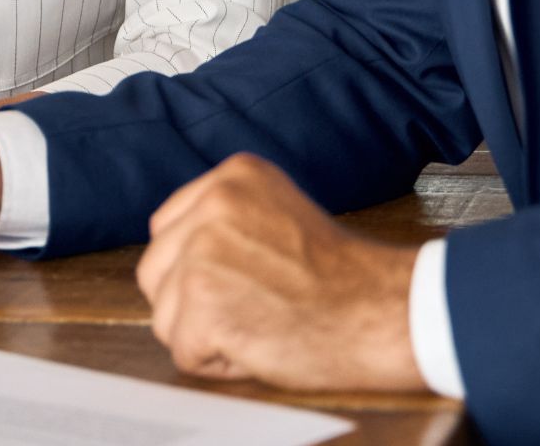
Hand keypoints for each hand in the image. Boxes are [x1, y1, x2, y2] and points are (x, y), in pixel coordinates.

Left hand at [136, 153, 424, 392]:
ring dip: (202, 332)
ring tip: (258, 323)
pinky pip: (182, 350)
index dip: (196, 267)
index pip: (168, 227)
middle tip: (249, 308)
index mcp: (230, 176)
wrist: (383, 311)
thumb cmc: (341, 277)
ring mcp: (202, 251)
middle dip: (190, 300)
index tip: (239, 281)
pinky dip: (216, 363)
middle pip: (156, 268)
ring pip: (163, 312)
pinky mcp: (202, 303)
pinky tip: (259, 344)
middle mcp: (211, 204)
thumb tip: (177, 246)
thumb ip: (227, 218)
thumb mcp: (279, 212)